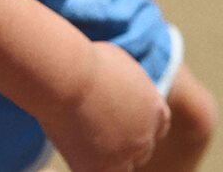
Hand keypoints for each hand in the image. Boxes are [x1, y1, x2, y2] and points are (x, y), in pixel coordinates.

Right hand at [40, 41, 170, 171]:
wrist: (67, 75)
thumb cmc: (85, 61)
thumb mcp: (118, 64)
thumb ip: (127, 83)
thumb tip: (119, 85)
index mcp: (155, 109)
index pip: (156, 127)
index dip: (136, 123)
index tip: (115, 116)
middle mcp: (146, 136)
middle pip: (139, 149)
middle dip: (120, 140)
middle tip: (92, 123)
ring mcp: (125, 155)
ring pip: (120, 165)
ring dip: (104, 155)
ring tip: (77, 131)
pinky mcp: (102, 169)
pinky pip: (95, 170)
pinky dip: (83, 160)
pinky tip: (68, 138)